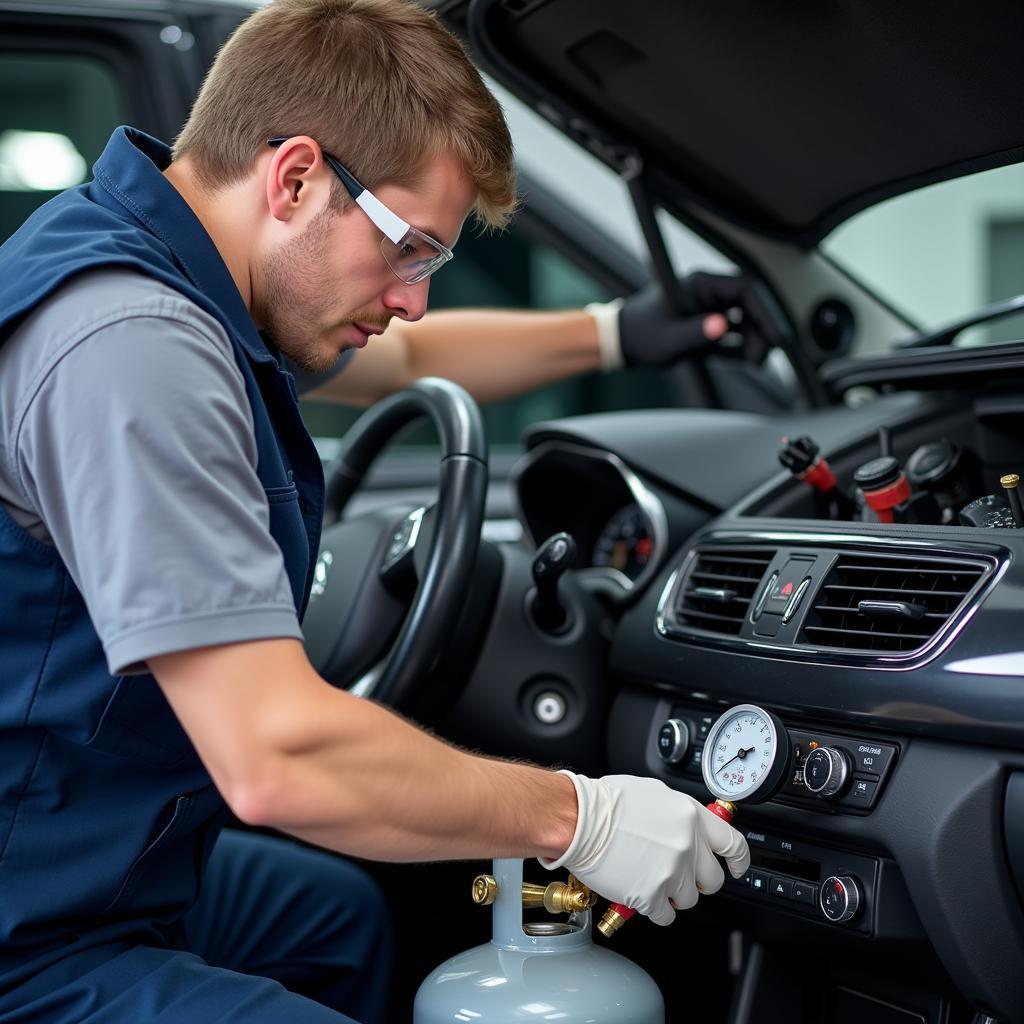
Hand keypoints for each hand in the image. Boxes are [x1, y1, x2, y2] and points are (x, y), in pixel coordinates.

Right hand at [540, 772, 749, 926]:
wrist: (580, 820)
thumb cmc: (607, 803)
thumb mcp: (654, 794)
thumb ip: (680, 815)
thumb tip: (690, 828)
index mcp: (690, 816)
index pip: (733, 844)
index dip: (738, 860)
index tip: (736, 868)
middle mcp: (687, 845)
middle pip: (713, 879)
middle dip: (698, 880)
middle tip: (680, 874)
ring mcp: (671, 872)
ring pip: (689, 899)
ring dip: (672, 893)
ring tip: (650, 876)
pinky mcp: (652, 895)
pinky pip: (665, 914)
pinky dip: (654, 907)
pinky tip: (639, 889)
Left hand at [615, 272, 782, 367]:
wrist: (622, 342)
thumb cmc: (640, 335)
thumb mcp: (669, 338)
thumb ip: (696, 332)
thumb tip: (723, 326)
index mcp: (700, 285)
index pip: (743, 289)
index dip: (763, 311)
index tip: (773, 334)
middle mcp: (708, 292)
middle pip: (749, 304)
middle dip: (761, 330)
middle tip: (762, 356)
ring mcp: (709, 307)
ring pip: (745, 319)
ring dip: (754, 340)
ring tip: (754, 362)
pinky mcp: (707, 323)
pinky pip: (734, 332)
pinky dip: (742, 346)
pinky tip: (746, 360)